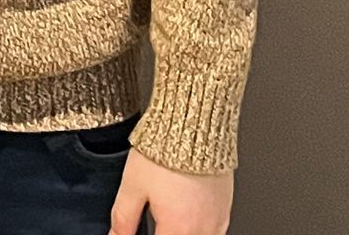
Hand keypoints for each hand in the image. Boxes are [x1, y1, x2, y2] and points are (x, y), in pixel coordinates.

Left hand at [111, 150, 232, 234]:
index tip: (138, 232)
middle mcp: (200, 230)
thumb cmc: (166, 149)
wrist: (195, 124)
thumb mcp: (132, 184)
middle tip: (157, 224)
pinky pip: (216, 233)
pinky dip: (201, 232)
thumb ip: (123, 218)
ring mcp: (217, 222)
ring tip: (170, 220)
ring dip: (183, 233)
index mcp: (176, 229)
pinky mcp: (225, 210)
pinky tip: (189, 220)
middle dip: (166, 233)